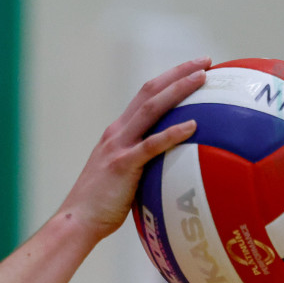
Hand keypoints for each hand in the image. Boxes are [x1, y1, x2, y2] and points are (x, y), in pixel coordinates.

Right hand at [56, 57, 209, 241]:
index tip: (194, 69)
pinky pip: (151, 145)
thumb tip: (175, 170)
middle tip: (206, 62)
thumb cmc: (102, 207)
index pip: (145, 96)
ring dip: (178, 90)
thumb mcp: (124, 178)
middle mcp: (117, 132)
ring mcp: (118, 146)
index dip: (169, 79)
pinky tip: (194, 125)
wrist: (77, 220)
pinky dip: (172, 133)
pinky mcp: (122, 165)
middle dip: (178, 73)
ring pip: (151, 109)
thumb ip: (144, 166)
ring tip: (203, 79)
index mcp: (117, 133)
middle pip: (149, 92)